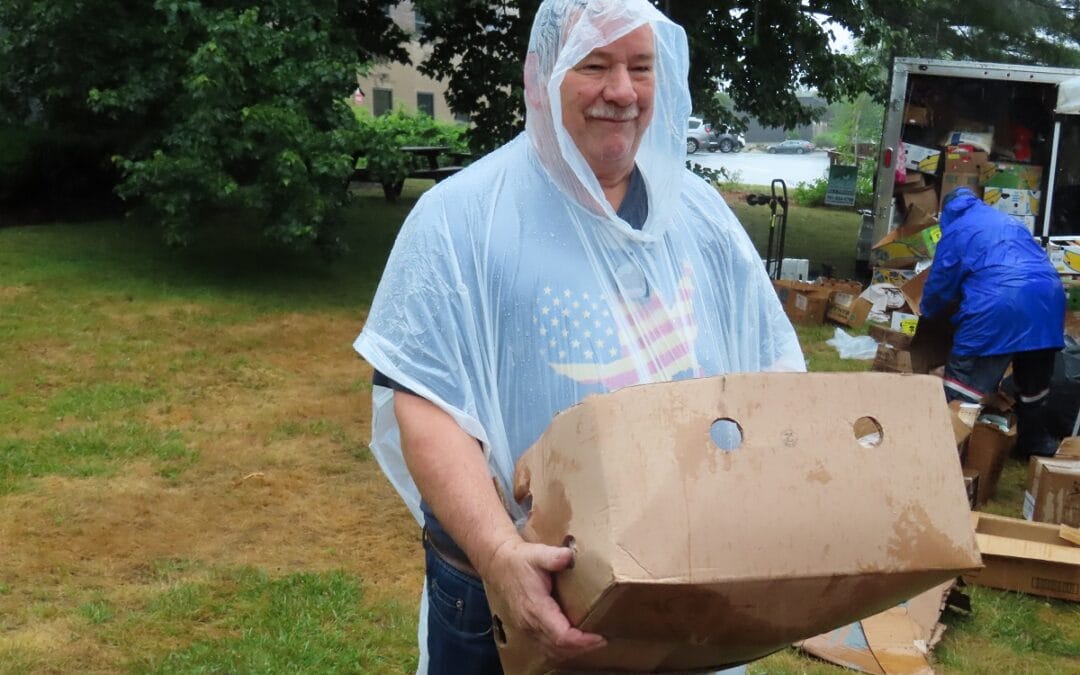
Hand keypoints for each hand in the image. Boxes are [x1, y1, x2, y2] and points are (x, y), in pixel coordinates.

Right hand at [481, 537, 605, 661]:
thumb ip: (553, 556)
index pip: (560, 635)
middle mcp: (530, 623)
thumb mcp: (537, 553)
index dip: (581, 640)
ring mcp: (527, 628)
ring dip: (573, 651)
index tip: (599, 637)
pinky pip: (546, 647)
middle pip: (558, 648)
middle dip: (582, 648)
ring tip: (592, 643)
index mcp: (535, 607)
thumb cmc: (519, 560)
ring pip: (551, 651)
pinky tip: (575, 643)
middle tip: (602, 641)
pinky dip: (562, 649)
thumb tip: (569, 555)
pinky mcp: (527, 628)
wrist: (499, 565)